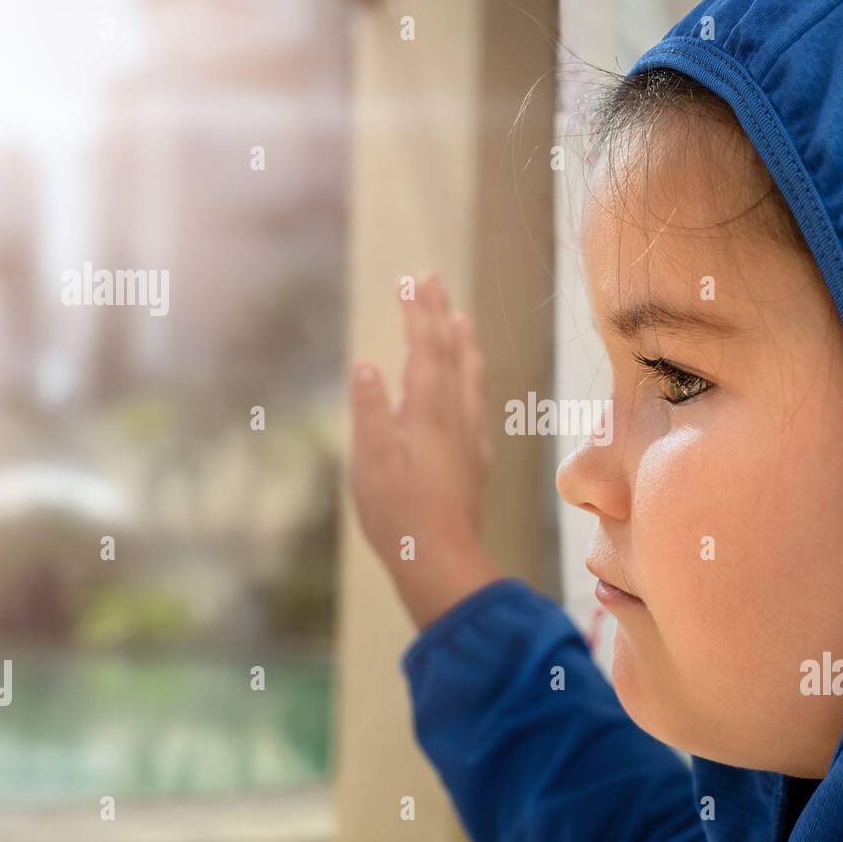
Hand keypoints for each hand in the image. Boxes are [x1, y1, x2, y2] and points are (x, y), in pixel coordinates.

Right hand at [348, 272, 502, 629]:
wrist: (443, 561)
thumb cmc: (398, 515)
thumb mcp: (371, 463)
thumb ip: (370, 412)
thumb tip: (366, 365)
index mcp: (427, 413)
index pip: (424, 350)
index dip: (417, 314)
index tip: (410, 280)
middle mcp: (454, 418)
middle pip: (450, 355)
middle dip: (439, 315)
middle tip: (433, 281)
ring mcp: (469, 439)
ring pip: (470, 378)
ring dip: (462, 344)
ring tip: (461, 319)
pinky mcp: (474, 462)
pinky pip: (477, 406)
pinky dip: (473, 382)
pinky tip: (472, 388)